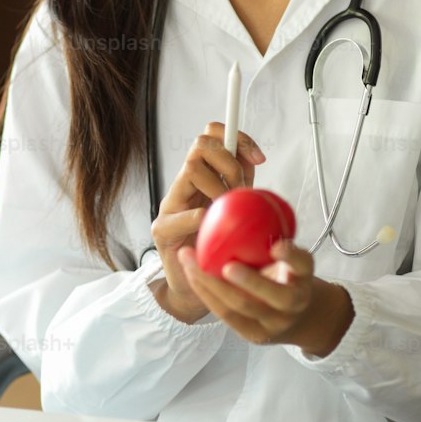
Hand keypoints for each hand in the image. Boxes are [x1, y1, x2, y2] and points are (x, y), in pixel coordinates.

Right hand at [150, 121, 265, 317]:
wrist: (199, 285)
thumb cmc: (219, 248)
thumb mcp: (238, 208)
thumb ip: (243, 182)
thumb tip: (256, 156)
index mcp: (203, 176)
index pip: (211, 136)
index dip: (236, 138)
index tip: (259, 158)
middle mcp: (184, 185)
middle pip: (201, 145)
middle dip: (229, 162)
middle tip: (240, 189)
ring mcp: (170, 205)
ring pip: (191, 170)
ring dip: (218, 189)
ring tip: (225, 212)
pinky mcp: (161, 229)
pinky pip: (177, 216)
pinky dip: (196, 217)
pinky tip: (206, 224)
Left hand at [176, 238, 353, 355]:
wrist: (297, 317)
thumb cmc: (285, 276)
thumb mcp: (289, 257)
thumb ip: (274, 235)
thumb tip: (247, 197)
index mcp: (305, 279)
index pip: (304, 266)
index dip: (292, 256)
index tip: (278, 244)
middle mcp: (293, 304)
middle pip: (275, 296)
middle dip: (251, 281)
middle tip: (228, 264)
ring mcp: (274, 323)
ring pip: (242, 307)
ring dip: (213, 284)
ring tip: (193, 262)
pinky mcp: (253, 335)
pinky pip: (226, 314)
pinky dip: (207, 293)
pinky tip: (191, 275)